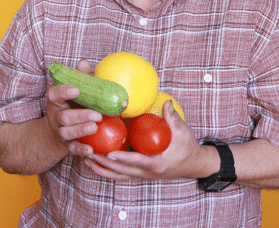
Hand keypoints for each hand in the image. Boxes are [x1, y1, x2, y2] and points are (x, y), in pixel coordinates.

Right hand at [46, 60, 102, 156]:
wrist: (54, 131)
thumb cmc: (70, 104)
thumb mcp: (72, 90)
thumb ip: (79, 77)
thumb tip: (84, 63)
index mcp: (56, 101)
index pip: (55, 94)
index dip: (64, 92)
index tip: (76, 89)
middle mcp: (56, 116)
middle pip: (65, 117)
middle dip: (80, 116)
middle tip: (97, 114)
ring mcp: (60, 132)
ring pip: (67, 133)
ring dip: (81, 130)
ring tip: (95, 127)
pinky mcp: (66, 145)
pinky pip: (72, 149)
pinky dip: (80, 150)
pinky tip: (90, 150)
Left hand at [84, 101, 219, 180]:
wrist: (193, 164)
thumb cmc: (187, 147)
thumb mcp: (183, 132)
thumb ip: (173, 118)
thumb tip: (166, 102)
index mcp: (157, 164)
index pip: (137, 162)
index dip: (122, 158)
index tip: (108, 153)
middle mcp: (147, 172)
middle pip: (121, 171)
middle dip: (104, 163)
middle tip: (88, 152)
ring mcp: (143, 174)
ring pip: (118, 175)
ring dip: (101, 168)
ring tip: (85, 157)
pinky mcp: (140, 172)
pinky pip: (120, 173)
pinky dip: (107, 169)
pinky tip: (96, 162)